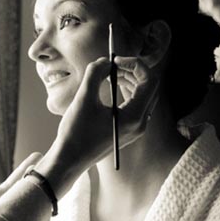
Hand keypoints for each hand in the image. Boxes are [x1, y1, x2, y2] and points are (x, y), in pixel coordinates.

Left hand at [0, 152, 41, 220]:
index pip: (2, 187)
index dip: (18, 175)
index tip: (34, 160)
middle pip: (11, 194)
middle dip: (28, 179)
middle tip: (45, 163)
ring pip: (7, 204)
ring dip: (24, 189)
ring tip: (40, 173)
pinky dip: (8, 207)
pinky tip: (22, 198)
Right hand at [40, 55, 159, 185]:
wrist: (70, 159)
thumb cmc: (75, 133)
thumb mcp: (83, 99)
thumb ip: (95, 74)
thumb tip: (105, 61)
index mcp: (134, 117)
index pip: (149, 81)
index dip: (135, 65)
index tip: (116, 60)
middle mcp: (140, 123)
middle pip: (149, 87)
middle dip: (133, 71)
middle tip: (113, 64)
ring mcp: (135, 128)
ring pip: (143, 95)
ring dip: (130, 79)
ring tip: (111, 71)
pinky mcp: (128, 130)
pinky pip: (136, 105)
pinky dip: (127, 91)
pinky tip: (112, 85)